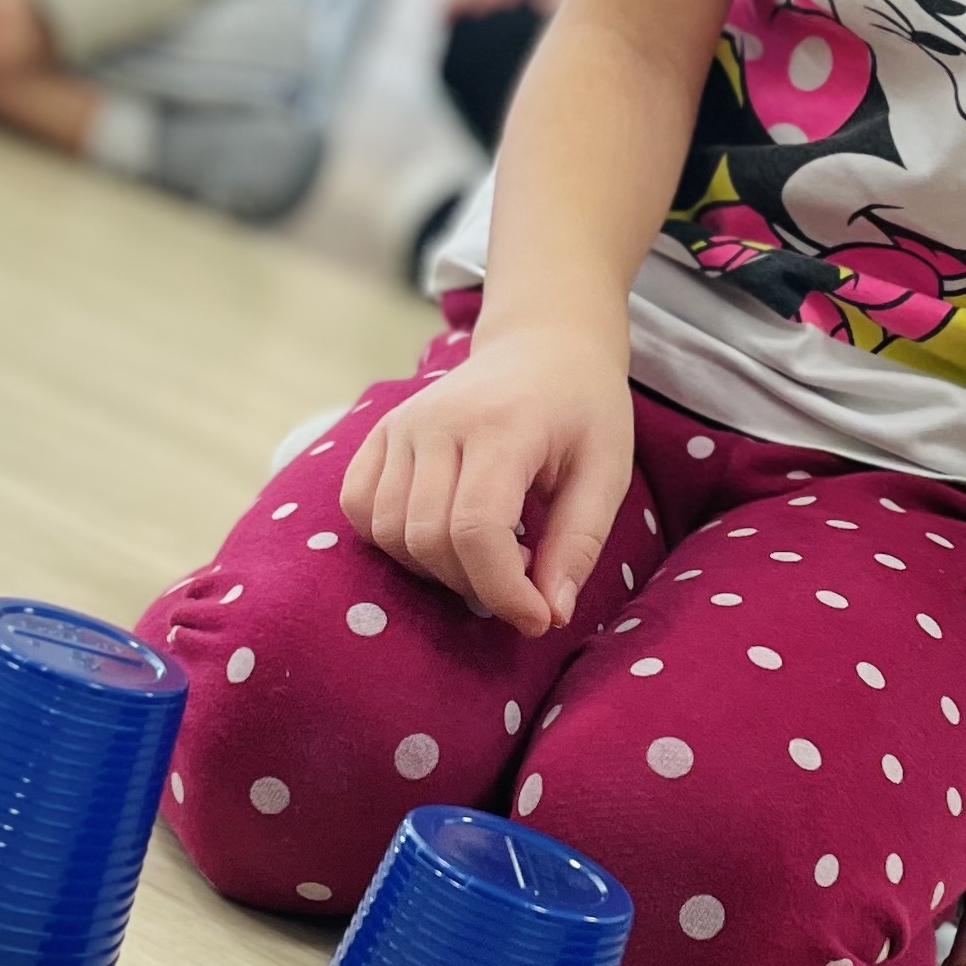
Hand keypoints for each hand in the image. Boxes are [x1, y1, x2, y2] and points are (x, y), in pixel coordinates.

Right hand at [342, 323, 633, 636]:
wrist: (543, 346)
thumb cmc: (583, 410)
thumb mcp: (606, 472)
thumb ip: (578, 544)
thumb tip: (549, 615)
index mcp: (501, 425)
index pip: (476, 530)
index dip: (503, 591)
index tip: (538, 618)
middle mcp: (437, 421)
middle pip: (428, 539)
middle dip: (476, 583)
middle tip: (523, 567)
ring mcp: (400, 424)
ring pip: (388, 533)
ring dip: (436, 567)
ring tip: (488, 546)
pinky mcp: (380, 433)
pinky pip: (359, 508)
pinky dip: (392, 540)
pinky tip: (442, 531)